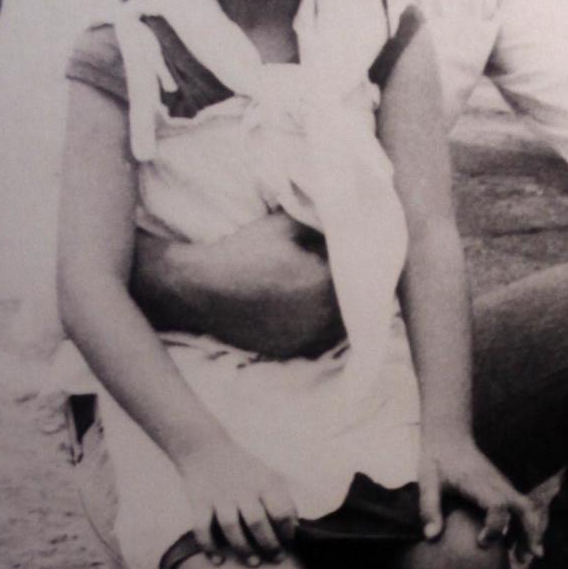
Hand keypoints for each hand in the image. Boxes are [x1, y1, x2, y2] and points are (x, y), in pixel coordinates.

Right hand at [132, 214, 344, 355]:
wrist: (201, 288)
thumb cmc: (245, 251)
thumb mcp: (287, 224)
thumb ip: (323, 221)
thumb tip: (350, 218)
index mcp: (327, 284)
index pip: (364, 271)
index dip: (366, 259)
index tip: (364, 248)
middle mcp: (323, 319)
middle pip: (360, 302)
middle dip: (358, 284)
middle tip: (356, 267)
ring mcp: (308, 339)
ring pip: (344, 324)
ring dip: (345, 308)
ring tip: (337, 288)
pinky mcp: (293, 350)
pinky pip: (322, 338)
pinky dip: (324, 324)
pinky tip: (316, 308)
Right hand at [177, 436, 298, 565]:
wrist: (204, 447)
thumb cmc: (242, 467)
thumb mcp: (266, 474)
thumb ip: (281, 497)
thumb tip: (295, 526)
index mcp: (263, 481)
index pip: (280, 509)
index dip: (287, 529)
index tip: (289, 542)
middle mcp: (242, 488)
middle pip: (257, 522)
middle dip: (269, 545)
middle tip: (276, 559)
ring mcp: (219, 495)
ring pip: (231, 528)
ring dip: (243, 549)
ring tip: (253, 562)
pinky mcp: (199, 501)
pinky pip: (202, 527)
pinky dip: (209, 546)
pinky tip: (217, 561)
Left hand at [418, 431, 547, 558]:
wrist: (450, 440)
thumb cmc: (438, 461)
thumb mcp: (428, 482)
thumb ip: (429, 507)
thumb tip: (431, 536)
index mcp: (479, 483)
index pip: (497, 505)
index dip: (494, 526)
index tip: (482, 543)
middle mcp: (498, 484)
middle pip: (524, 507)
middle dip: (529, 532)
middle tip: (524, 558)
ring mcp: (504, 486)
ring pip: (528, 508)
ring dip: (531, 532)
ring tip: (523, 558)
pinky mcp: (504, 489)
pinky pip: (522, 507)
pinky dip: (524, 526)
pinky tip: (513, 545)